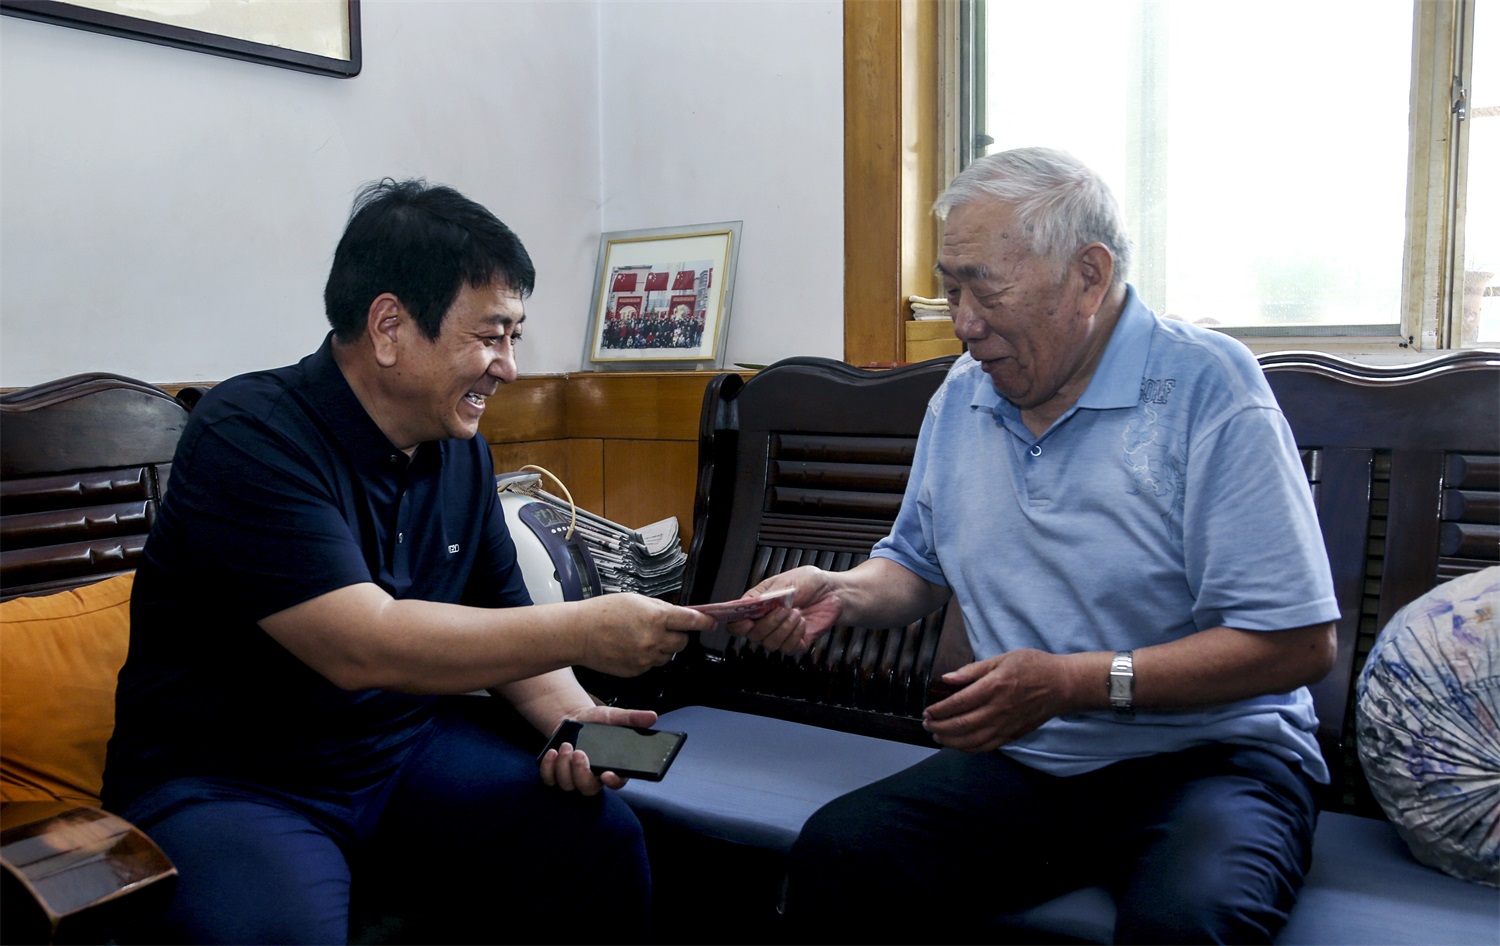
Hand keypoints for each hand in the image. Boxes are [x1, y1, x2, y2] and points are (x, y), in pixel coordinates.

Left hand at [537, 704, 659, 793]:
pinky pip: (550, 780)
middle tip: (579, 753)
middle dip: (581, 773)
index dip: (613, 782)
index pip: (617, 783)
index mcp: (612, 767)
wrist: (574, 719)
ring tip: (566, 745)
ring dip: (564, 767)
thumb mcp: (614, 717)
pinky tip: (552, 753)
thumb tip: (653, 716)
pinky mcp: (556, 775)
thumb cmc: (597, 722)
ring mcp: (574, 778)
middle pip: (588, 789)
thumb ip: (632, 718)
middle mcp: (594, 777)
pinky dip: (548, 768)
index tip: (607, 774)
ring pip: (568, 785)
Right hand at [576, 593, 714, 676]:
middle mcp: (653, 640)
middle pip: (682, 642)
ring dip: (662, 647)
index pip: (690, 621)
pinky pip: (652, 664)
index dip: (704, 621)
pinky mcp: (637, 671)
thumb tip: (679, 614)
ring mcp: (645, 659)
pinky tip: (632, 647)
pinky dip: (648, 657)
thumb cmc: (602, 613)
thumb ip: (660, 608)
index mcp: (655, 618)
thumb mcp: (636, 600)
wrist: (579, 634)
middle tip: (664, 628)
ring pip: (667, 655)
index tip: (712, 622)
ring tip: (641, 637)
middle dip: (678, 635)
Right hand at [725, 565, 842, 652]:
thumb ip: (766, 595)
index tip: (746, 620)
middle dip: (768, 623)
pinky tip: (802, 622)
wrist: (834, 592)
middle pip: (752, 635)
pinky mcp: (795, 643)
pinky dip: (796, 635)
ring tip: (797, 613)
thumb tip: (749, 604)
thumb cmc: (810, 583)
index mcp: (758, 605)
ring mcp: (780, 634)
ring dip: (784, 628)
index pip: (736, 621)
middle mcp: (766, 621)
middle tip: (783, 609)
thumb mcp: (787, 582)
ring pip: (770, 644)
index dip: (736, 623)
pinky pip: (787, 648)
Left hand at [921, 649, 1070, 751]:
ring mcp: (1007, 725)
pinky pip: (987, 746)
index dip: (939, 710)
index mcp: (995, 686)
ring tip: (937, 736)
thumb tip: (947, 678)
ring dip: (951, 740)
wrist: (1063, 685)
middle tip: (927, 724)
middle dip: (939, 727)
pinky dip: (969, 748)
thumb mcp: (1002, 658)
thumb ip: (973, 670)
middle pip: (962, 725)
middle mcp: (999, 709)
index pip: (959, 703)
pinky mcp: (1013, 735)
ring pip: (972, 740)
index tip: (928, 710)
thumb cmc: (1034, 667)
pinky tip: (958, 744)